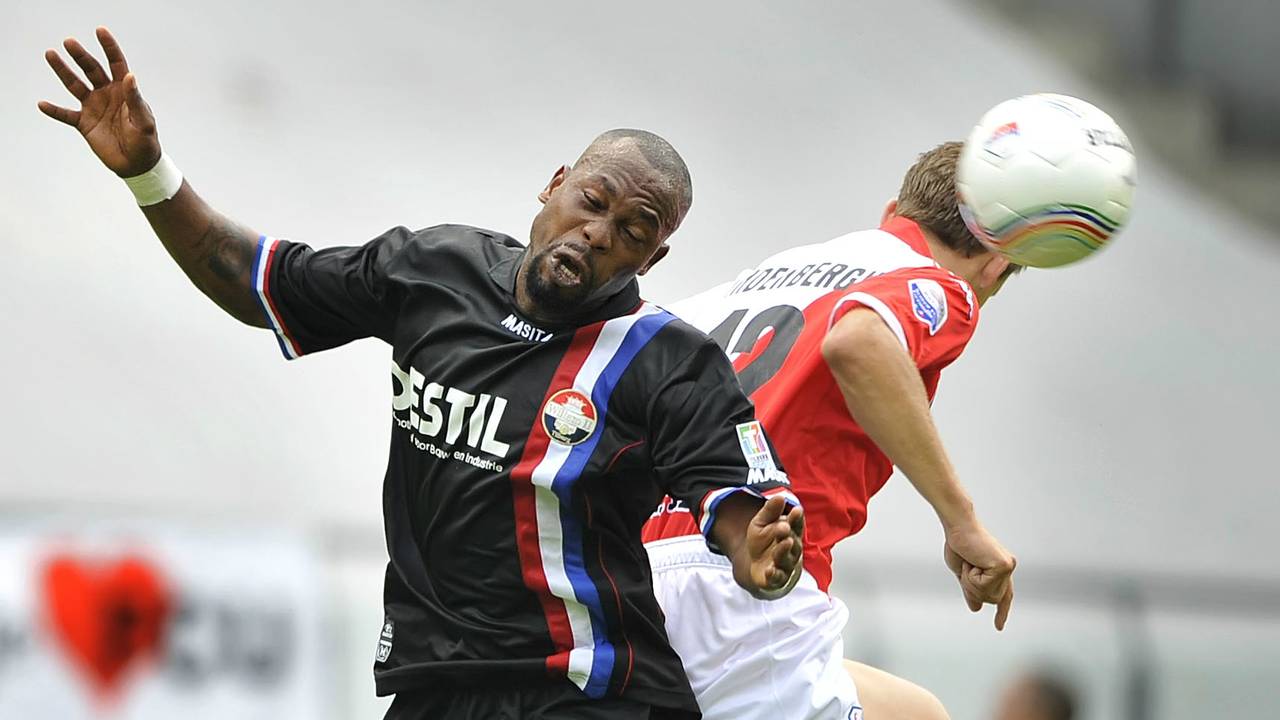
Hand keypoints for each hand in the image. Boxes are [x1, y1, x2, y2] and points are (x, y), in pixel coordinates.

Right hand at [39, 27, 160, 177]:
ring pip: (75, 85)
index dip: (109, 47)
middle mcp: (107, 94)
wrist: (137, 164)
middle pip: (92, 69)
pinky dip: (54, 110)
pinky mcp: (84, 123)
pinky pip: (65, 114)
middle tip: (69, 42)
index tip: (100, 31)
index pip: (116, 63)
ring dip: (63, 71)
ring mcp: (94, 107)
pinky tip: (42, 104)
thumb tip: (130, 76)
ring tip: (51, 55)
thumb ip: (136, 99)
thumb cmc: (146, 141)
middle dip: (81, 55)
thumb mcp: (144, 121)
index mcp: (124, 90)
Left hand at [742, 495, 804, 597]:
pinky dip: (774, 574)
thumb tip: (779, 496)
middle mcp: (791, 550)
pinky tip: (770, 569)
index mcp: (790, 533)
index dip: (797, 518)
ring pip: (787, 559)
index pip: (796, 525)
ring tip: (783, 543)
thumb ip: (770, 511)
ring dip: (784, 551)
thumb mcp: (762, 522)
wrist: (757, 565)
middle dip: (788, 534)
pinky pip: (777, 577)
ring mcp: (785, 565)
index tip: (796, 510)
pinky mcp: (776, 578)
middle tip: (784, 527)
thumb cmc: (764, 541)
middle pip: (793, 542)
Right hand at [943, 519, 1015, 629]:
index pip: (1004, 596)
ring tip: (969, 563)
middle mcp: (1007, 569)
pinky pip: (984, 586)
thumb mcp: (963, 573)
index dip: (1002, 612)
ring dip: (971, 582)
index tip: (999, 627)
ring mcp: (1008, 567)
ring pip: (988, 595)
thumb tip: (977, 608)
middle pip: (992, 599)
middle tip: (967, 568)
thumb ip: (972, 590)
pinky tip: (972, 561)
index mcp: (999, 570)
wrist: (958, 527)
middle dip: (973, 589)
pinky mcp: (1004, 566)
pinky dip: (971, 576)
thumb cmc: (959, 545)